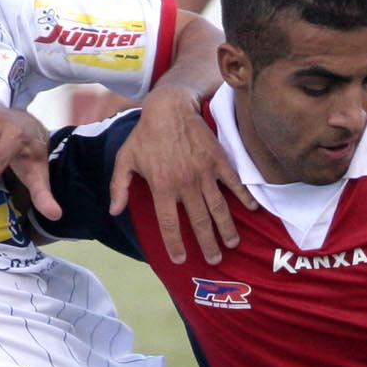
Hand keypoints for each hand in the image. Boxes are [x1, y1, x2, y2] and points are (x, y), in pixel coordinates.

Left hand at [111, 91, 254, 264]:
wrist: (169, 106)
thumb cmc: (145, 133)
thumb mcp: (125, 159)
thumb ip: (119, 187)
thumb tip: (114, 212)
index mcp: (162, 187)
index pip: (169, 224)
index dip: (175, 244)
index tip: (180, 259)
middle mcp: (184, 184)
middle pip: (199, 222)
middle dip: (208, 244)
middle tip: (214, 260)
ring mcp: (204, 172)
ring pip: (218, 208)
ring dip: (227, 229)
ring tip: (232, 244)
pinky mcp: (218, 160)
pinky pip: (233, 183)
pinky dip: (244, 197)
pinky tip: (252, 210)